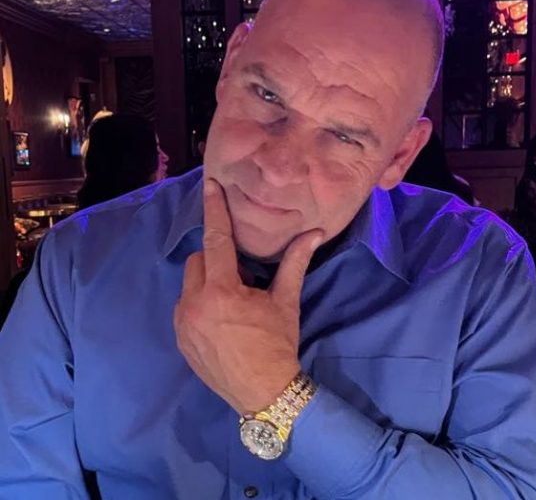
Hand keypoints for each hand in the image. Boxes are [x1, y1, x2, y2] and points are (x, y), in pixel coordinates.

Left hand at [174, 179, 322, 413]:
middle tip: (243, 279)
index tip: (209, 184)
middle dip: (217, 260)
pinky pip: (185, 305)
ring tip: (232, 303)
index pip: (216, 240)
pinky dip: (200, 302)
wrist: (264, 393)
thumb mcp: (285, 301)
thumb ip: (295, 263)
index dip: (214, 210)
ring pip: (189, 283)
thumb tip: (314, 232)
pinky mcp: (179, 339)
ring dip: (207, 281)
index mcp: (221, 291)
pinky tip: (221, 320)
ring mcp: (183, 323)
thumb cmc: (277, 344)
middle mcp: (194, 304)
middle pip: (198, 260)